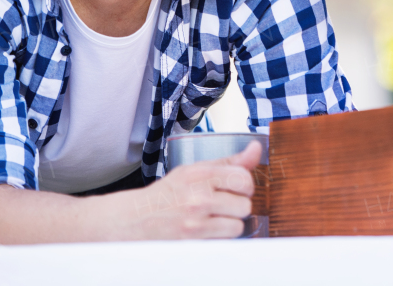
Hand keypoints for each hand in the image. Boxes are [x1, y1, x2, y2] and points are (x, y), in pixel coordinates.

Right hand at [106, 141, 261, 239]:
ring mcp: (195, 223)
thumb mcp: (194, 170)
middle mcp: (198, 198)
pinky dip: (220, 238)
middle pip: (245, 205)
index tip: (236, 188)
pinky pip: (224, 242)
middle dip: (237, 206)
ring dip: (230, 224)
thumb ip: (229, 162)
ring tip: (214, 219)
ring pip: (238, 226)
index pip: (243, 178)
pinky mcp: (193, 243)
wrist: (136, 219)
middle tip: (222, 205)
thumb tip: (257, 148)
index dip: (245, 185)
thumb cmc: (168, 194)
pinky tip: (207, 231)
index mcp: (199, 174)